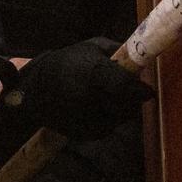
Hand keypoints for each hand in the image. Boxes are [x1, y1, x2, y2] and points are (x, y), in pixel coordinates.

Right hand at [0, 36, 151, 138]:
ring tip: (103, 94)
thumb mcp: (92, 47)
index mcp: (92, 75)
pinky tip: (94, 106)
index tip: (148, 90)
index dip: (139, 89)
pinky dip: (108, 117)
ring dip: (120, 107)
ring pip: (121, 118)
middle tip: (126, 87)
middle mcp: (89, 100)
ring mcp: (86, 120)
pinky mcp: (85, 134)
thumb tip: (143, 60)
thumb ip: (119, 51)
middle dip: (131, 97)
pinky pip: (109, 127)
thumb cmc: (67, 63)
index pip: (122, 86)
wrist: (33, 90)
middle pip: (127, 105)